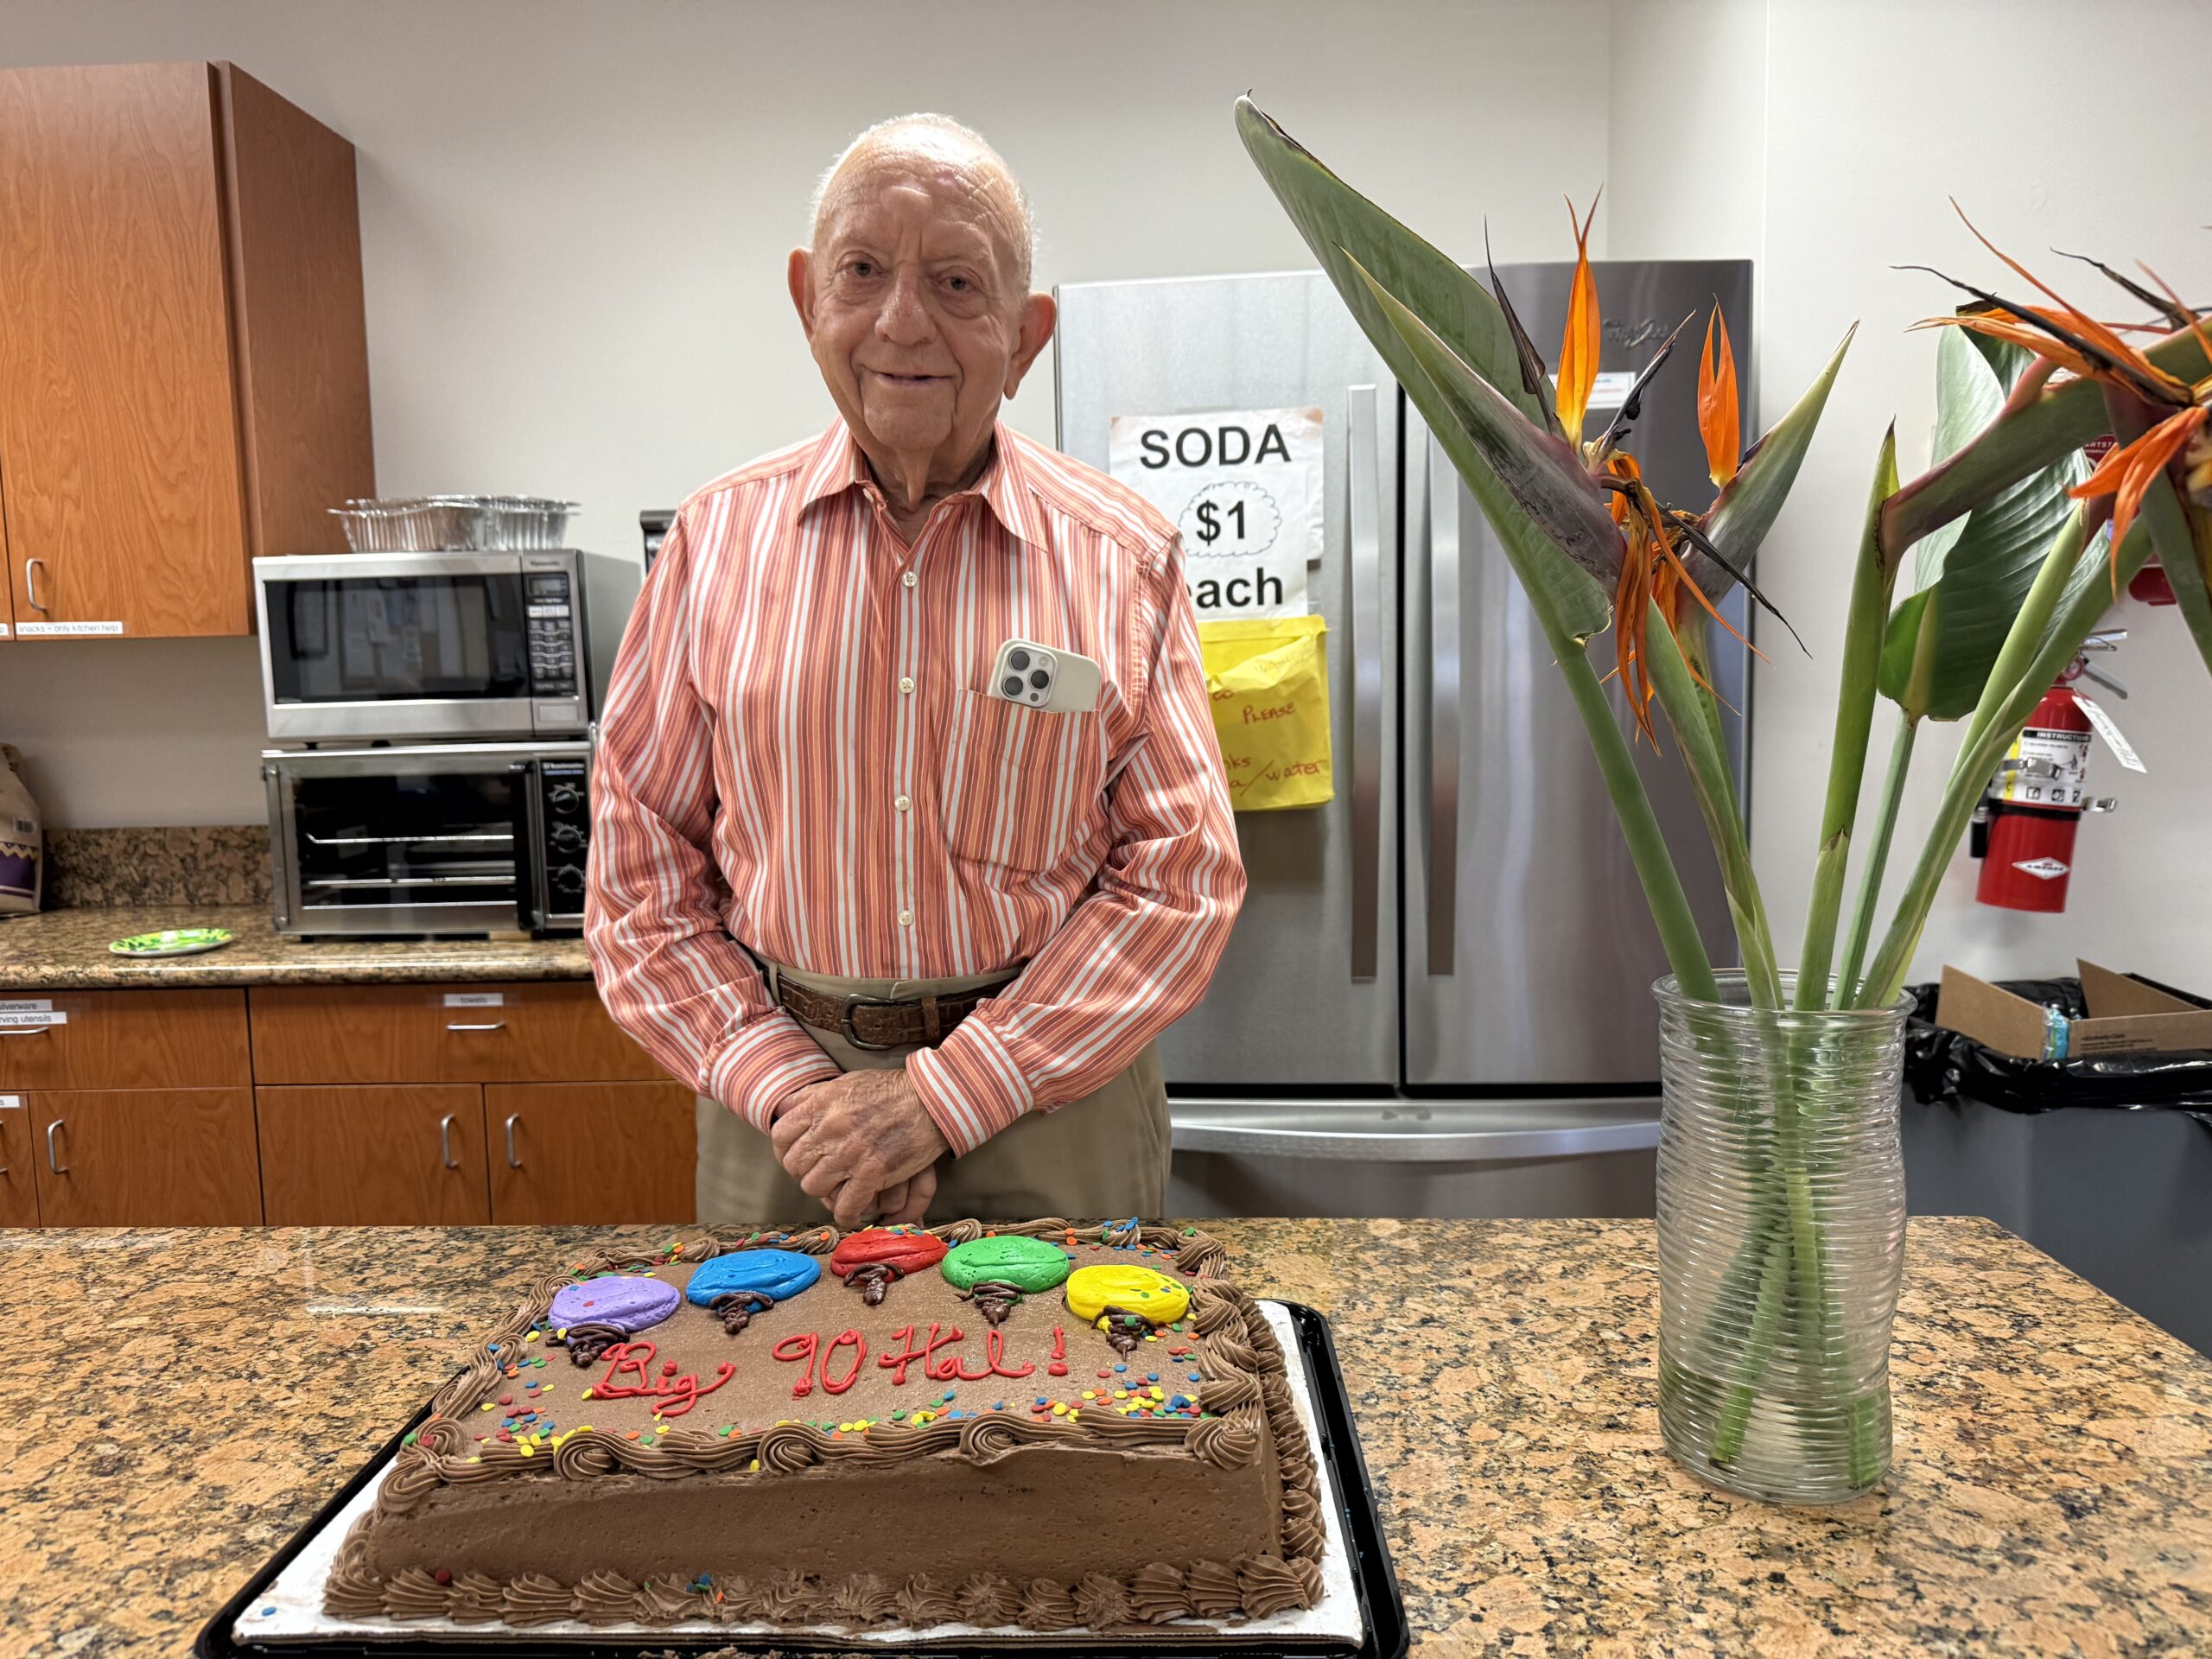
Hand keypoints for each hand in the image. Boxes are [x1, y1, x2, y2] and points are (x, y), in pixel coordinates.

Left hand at [770, 1068, 948, 1229]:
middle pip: (795, 1164)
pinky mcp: (873, 1172)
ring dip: (824, 1192)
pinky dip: (846, 1214)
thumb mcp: (845, 1082)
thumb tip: (787, 1107)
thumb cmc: (890, 1089)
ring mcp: (850, 1151)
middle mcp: (830, 1128)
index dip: (784, 1151)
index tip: (795, 1157)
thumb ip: (814, 1095)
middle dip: (804, 1172)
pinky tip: (852, 1212)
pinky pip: (845, 1205)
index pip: (780, 1135)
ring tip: (837, 1189)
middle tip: (820, 1174)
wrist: (931, 1099)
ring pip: (814, 1187)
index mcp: (821, 1104)